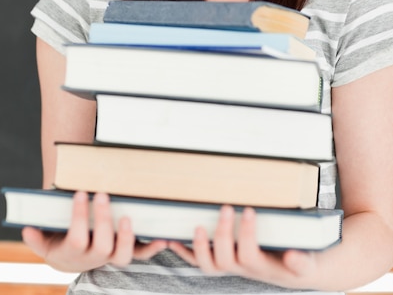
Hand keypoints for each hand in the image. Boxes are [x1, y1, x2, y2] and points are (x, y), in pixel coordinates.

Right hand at [22, 192, 166, 272]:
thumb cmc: (58, 241)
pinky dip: (153, 247)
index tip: (79, 193)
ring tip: (127, 216)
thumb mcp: (44, 241)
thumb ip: (37, 237)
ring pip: (122, 255)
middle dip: (103, 219)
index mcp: (73, 253)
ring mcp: (111, 256)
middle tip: (102, 194)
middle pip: (102, 245)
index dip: (79, 217)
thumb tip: (27, 228)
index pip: (77, 238)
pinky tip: (164, 237)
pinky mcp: (126, 252)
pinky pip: (141, 254)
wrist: (71, 259)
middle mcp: (94, 257)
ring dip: (127, 236)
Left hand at [168, 205, 316, 287]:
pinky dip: (184, 251)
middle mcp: (242, 269)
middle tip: (225, 207)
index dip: (246, 234)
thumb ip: (301, 262)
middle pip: (224, 259)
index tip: (248, 209)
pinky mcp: (221, 260)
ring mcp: (229, 266)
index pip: (248, 254)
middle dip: (222, 233)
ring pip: (208, 265)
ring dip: (199, 246)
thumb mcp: (306, 264)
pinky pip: (198, 261)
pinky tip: (172, 239)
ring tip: (197, 226)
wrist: (290, 271)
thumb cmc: (297, 264)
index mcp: (261, 267)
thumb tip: (293, 255)